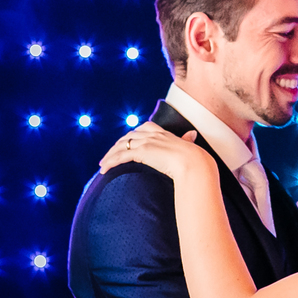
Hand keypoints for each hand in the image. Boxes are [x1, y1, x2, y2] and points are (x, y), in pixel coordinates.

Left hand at [98, 122, 214, 181]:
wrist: (194, 163)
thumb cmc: (195, 159)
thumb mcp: (189, 147)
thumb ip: (187, 140)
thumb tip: (193, 134)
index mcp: (163, 133)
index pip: (142, 129)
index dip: (133, 135)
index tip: (127, 142)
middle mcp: (152, 135)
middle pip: (128, 137)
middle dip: (117, 146)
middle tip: (109, 155)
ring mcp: (146, 142)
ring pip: (121, 146)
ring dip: (110, 155)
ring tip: (103, 165)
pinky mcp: (142, 152)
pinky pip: (121, 156)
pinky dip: (110, 162)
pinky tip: (104, 169)